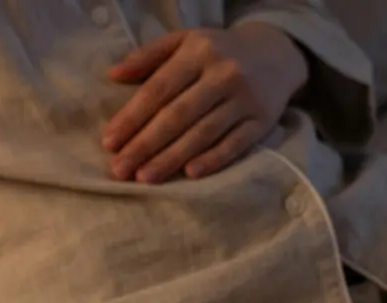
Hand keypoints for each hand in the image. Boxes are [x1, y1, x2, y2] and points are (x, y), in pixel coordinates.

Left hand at [103, 23, 307, 183]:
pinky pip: (236, 144)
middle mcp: (225, 73)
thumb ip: (147, 56)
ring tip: (144, 178)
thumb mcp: (183, 41)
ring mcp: (246, 98)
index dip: (132, 117)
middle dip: (145, 144)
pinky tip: (190, 174)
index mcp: (199, 52)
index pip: (158, 89)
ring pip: (203, 133)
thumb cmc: (217, 51)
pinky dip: (214, 159)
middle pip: (178, 115)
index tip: (109, 142)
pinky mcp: (264, 120)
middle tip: (120, 169)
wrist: (277, 53)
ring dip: (171, 158)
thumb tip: (113, 74)